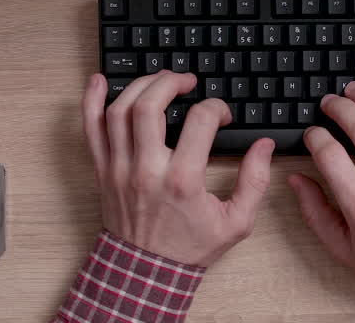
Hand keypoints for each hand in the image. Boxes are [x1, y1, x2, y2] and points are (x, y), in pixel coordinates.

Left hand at [82, 71, 273, 265]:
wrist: (147, 273)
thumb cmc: (189, 247)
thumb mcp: (236, 221)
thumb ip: (255, 181)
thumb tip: (264, 146)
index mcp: (182, 179)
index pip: (199, 121)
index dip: (217, 108)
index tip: (223, 116)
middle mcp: (147, 169)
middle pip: (150, 106)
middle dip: (171, 82)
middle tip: (186, 82)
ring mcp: (120, 168)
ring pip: (120, 111)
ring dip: (140, 85)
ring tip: (159, 80)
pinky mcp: (103, 171)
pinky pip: (90, 130)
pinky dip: (91, 101)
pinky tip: (100, 82)